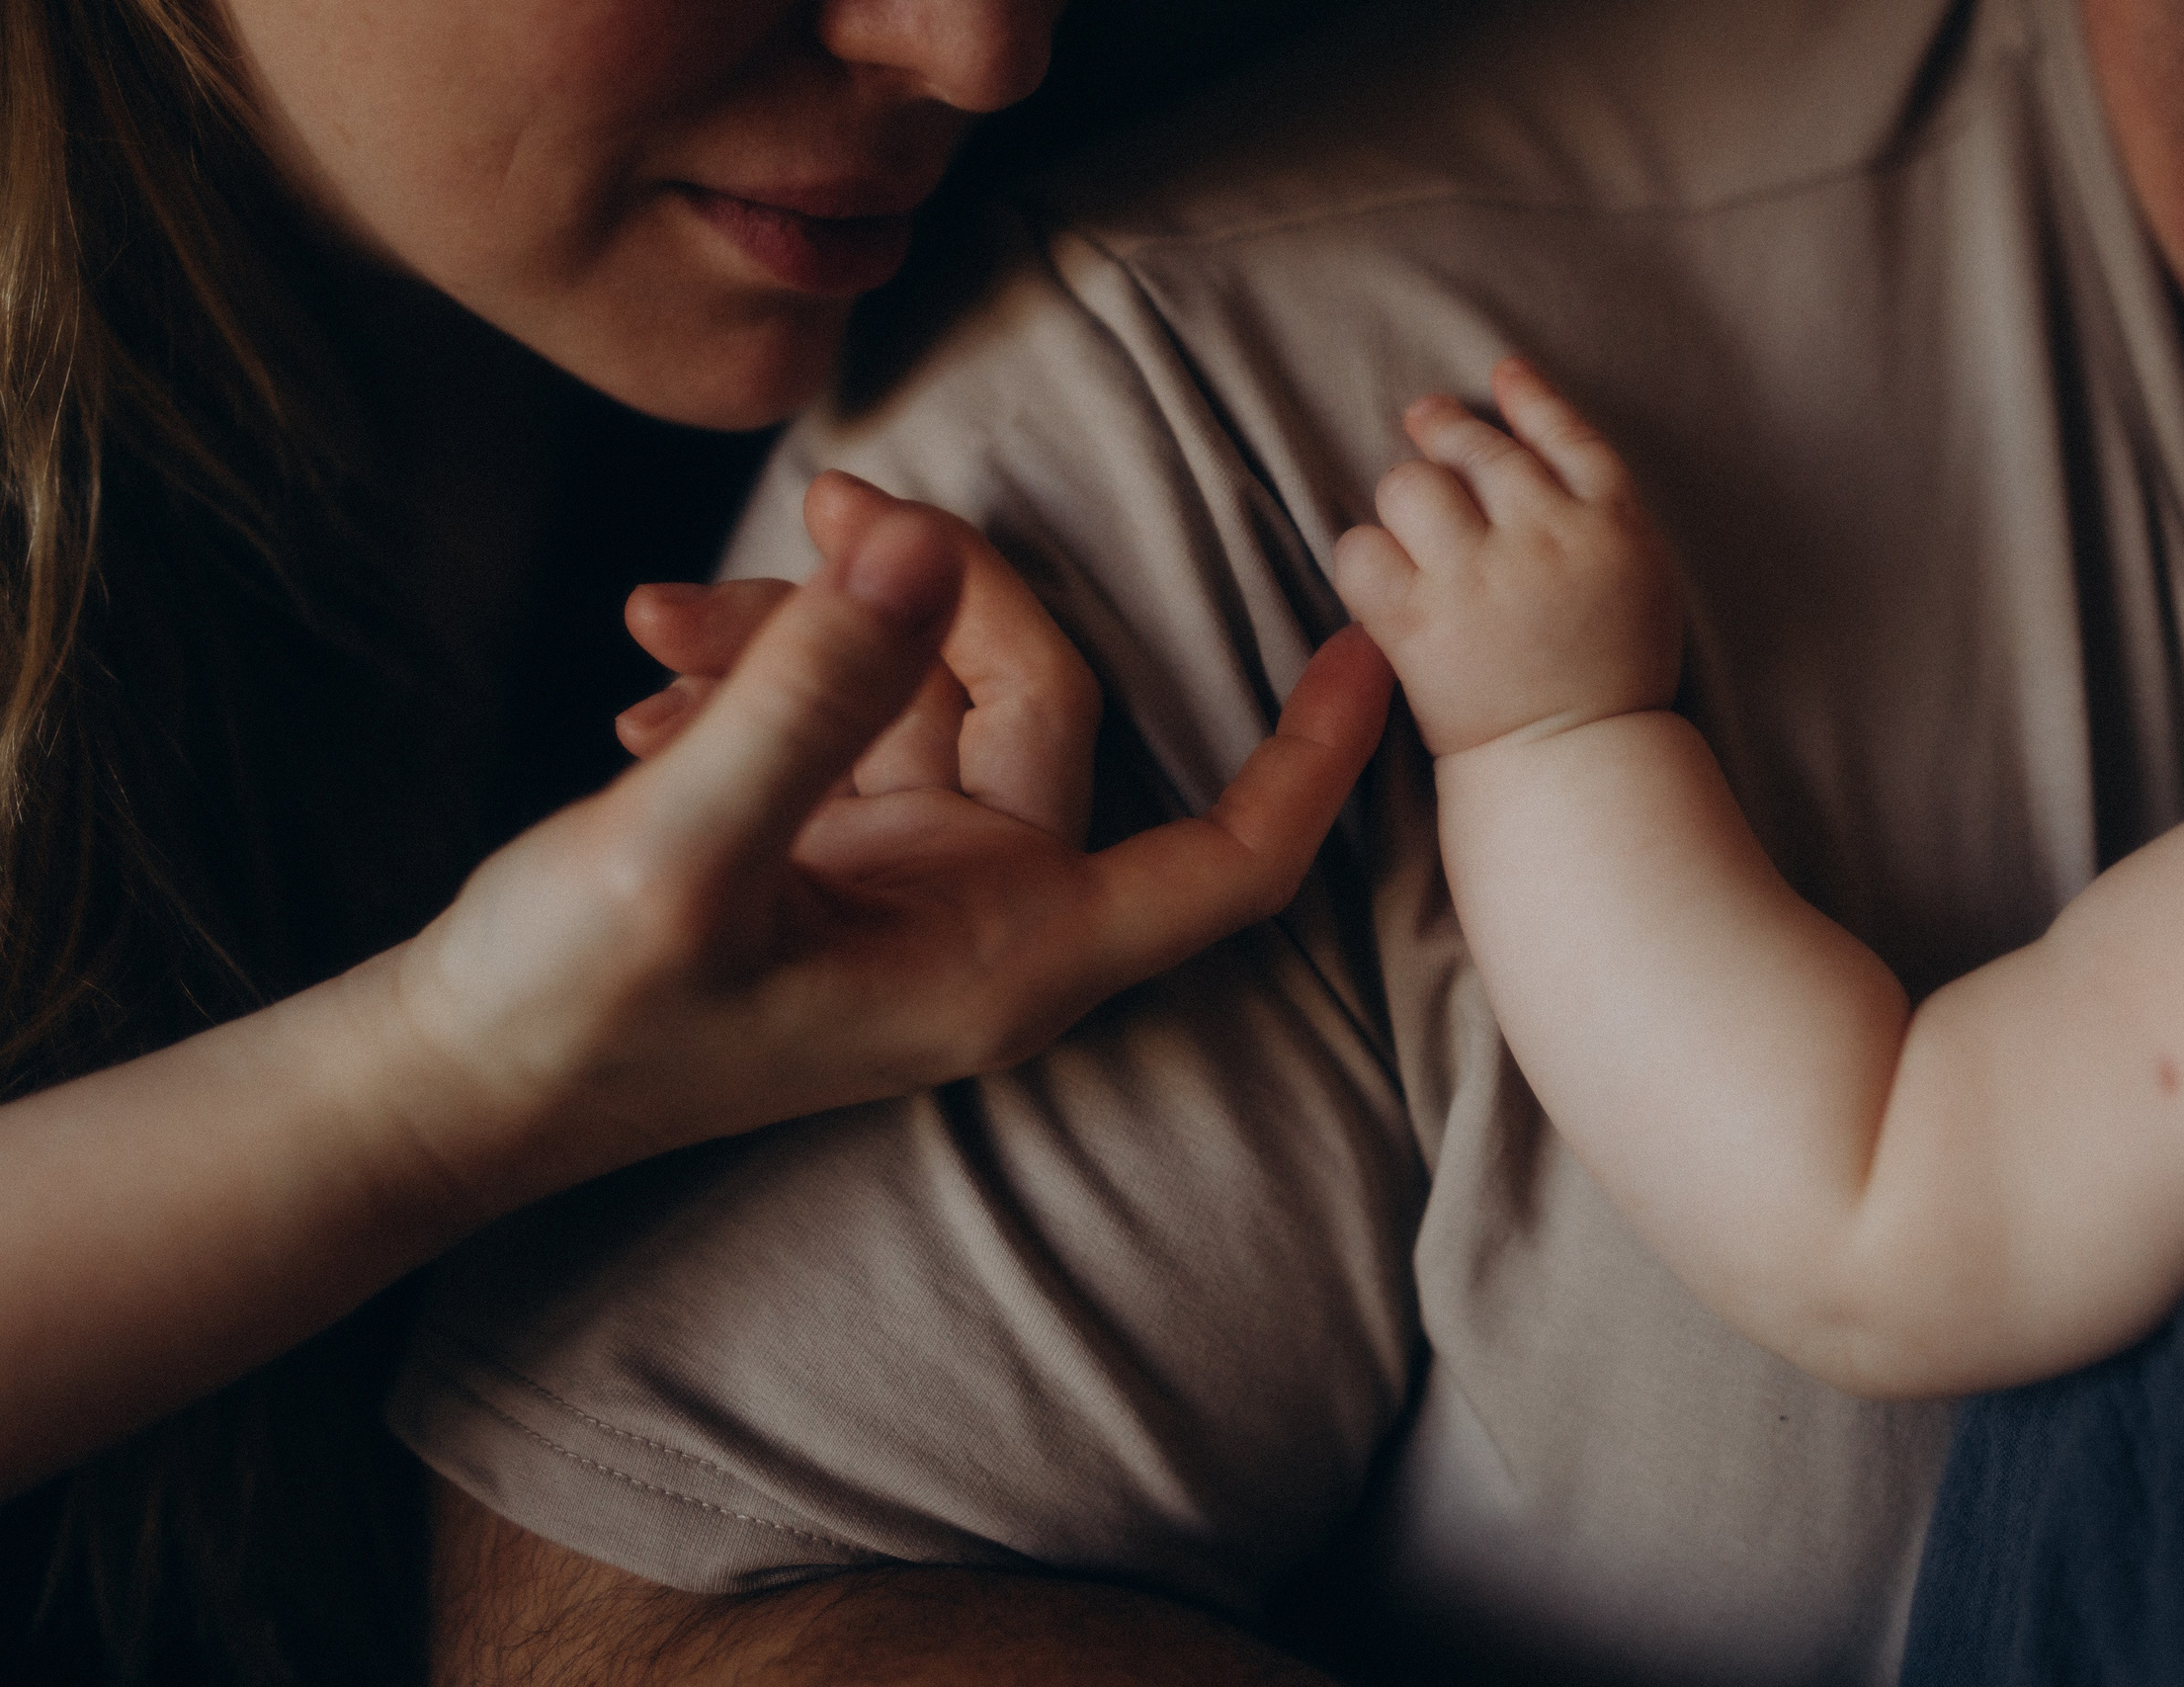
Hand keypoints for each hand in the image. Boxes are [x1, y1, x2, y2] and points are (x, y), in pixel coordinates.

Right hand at [388, 483, 1394, 1204]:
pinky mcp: (834, 848)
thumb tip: (914, 557)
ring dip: (809, 626)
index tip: (1366, 639)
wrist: (455, 1082)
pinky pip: (847, 717)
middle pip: (1042, 697)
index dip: (1314, 755)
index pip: (1230, 858)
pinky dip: (765, 677)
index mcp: (1009, 955)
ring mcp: (910, 879)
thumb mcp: (681, 853)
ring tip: (659, 621)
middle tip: (820, 515)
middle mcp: (984, 916)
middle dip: (931, 586)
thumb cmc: (575, 1014)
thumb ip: (808, 698)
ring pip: (924, 688)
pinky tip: (652, 683)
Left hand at [1330, 358, 1683, 757]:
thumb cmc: (1607, 673)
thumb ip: (1594, 491)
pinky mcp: (1420, 626)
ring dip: (1404, 501)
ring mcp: (1479, 580)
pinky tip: (1382, 583)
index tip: (1500, 372)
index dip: (1527, 398)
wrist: (1574, 765)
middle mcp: (1545, 538)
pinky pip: (1359, 551)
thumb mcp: (1641, 572)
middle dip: (1443, 437)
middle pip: (1473, 450)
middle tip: (1426, 430)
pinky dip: (1361, 560)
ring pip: (1408, 486)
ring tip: (1413, 530)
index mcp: (1611, 523)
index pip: (1563, 434)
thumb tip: (1518, 392)